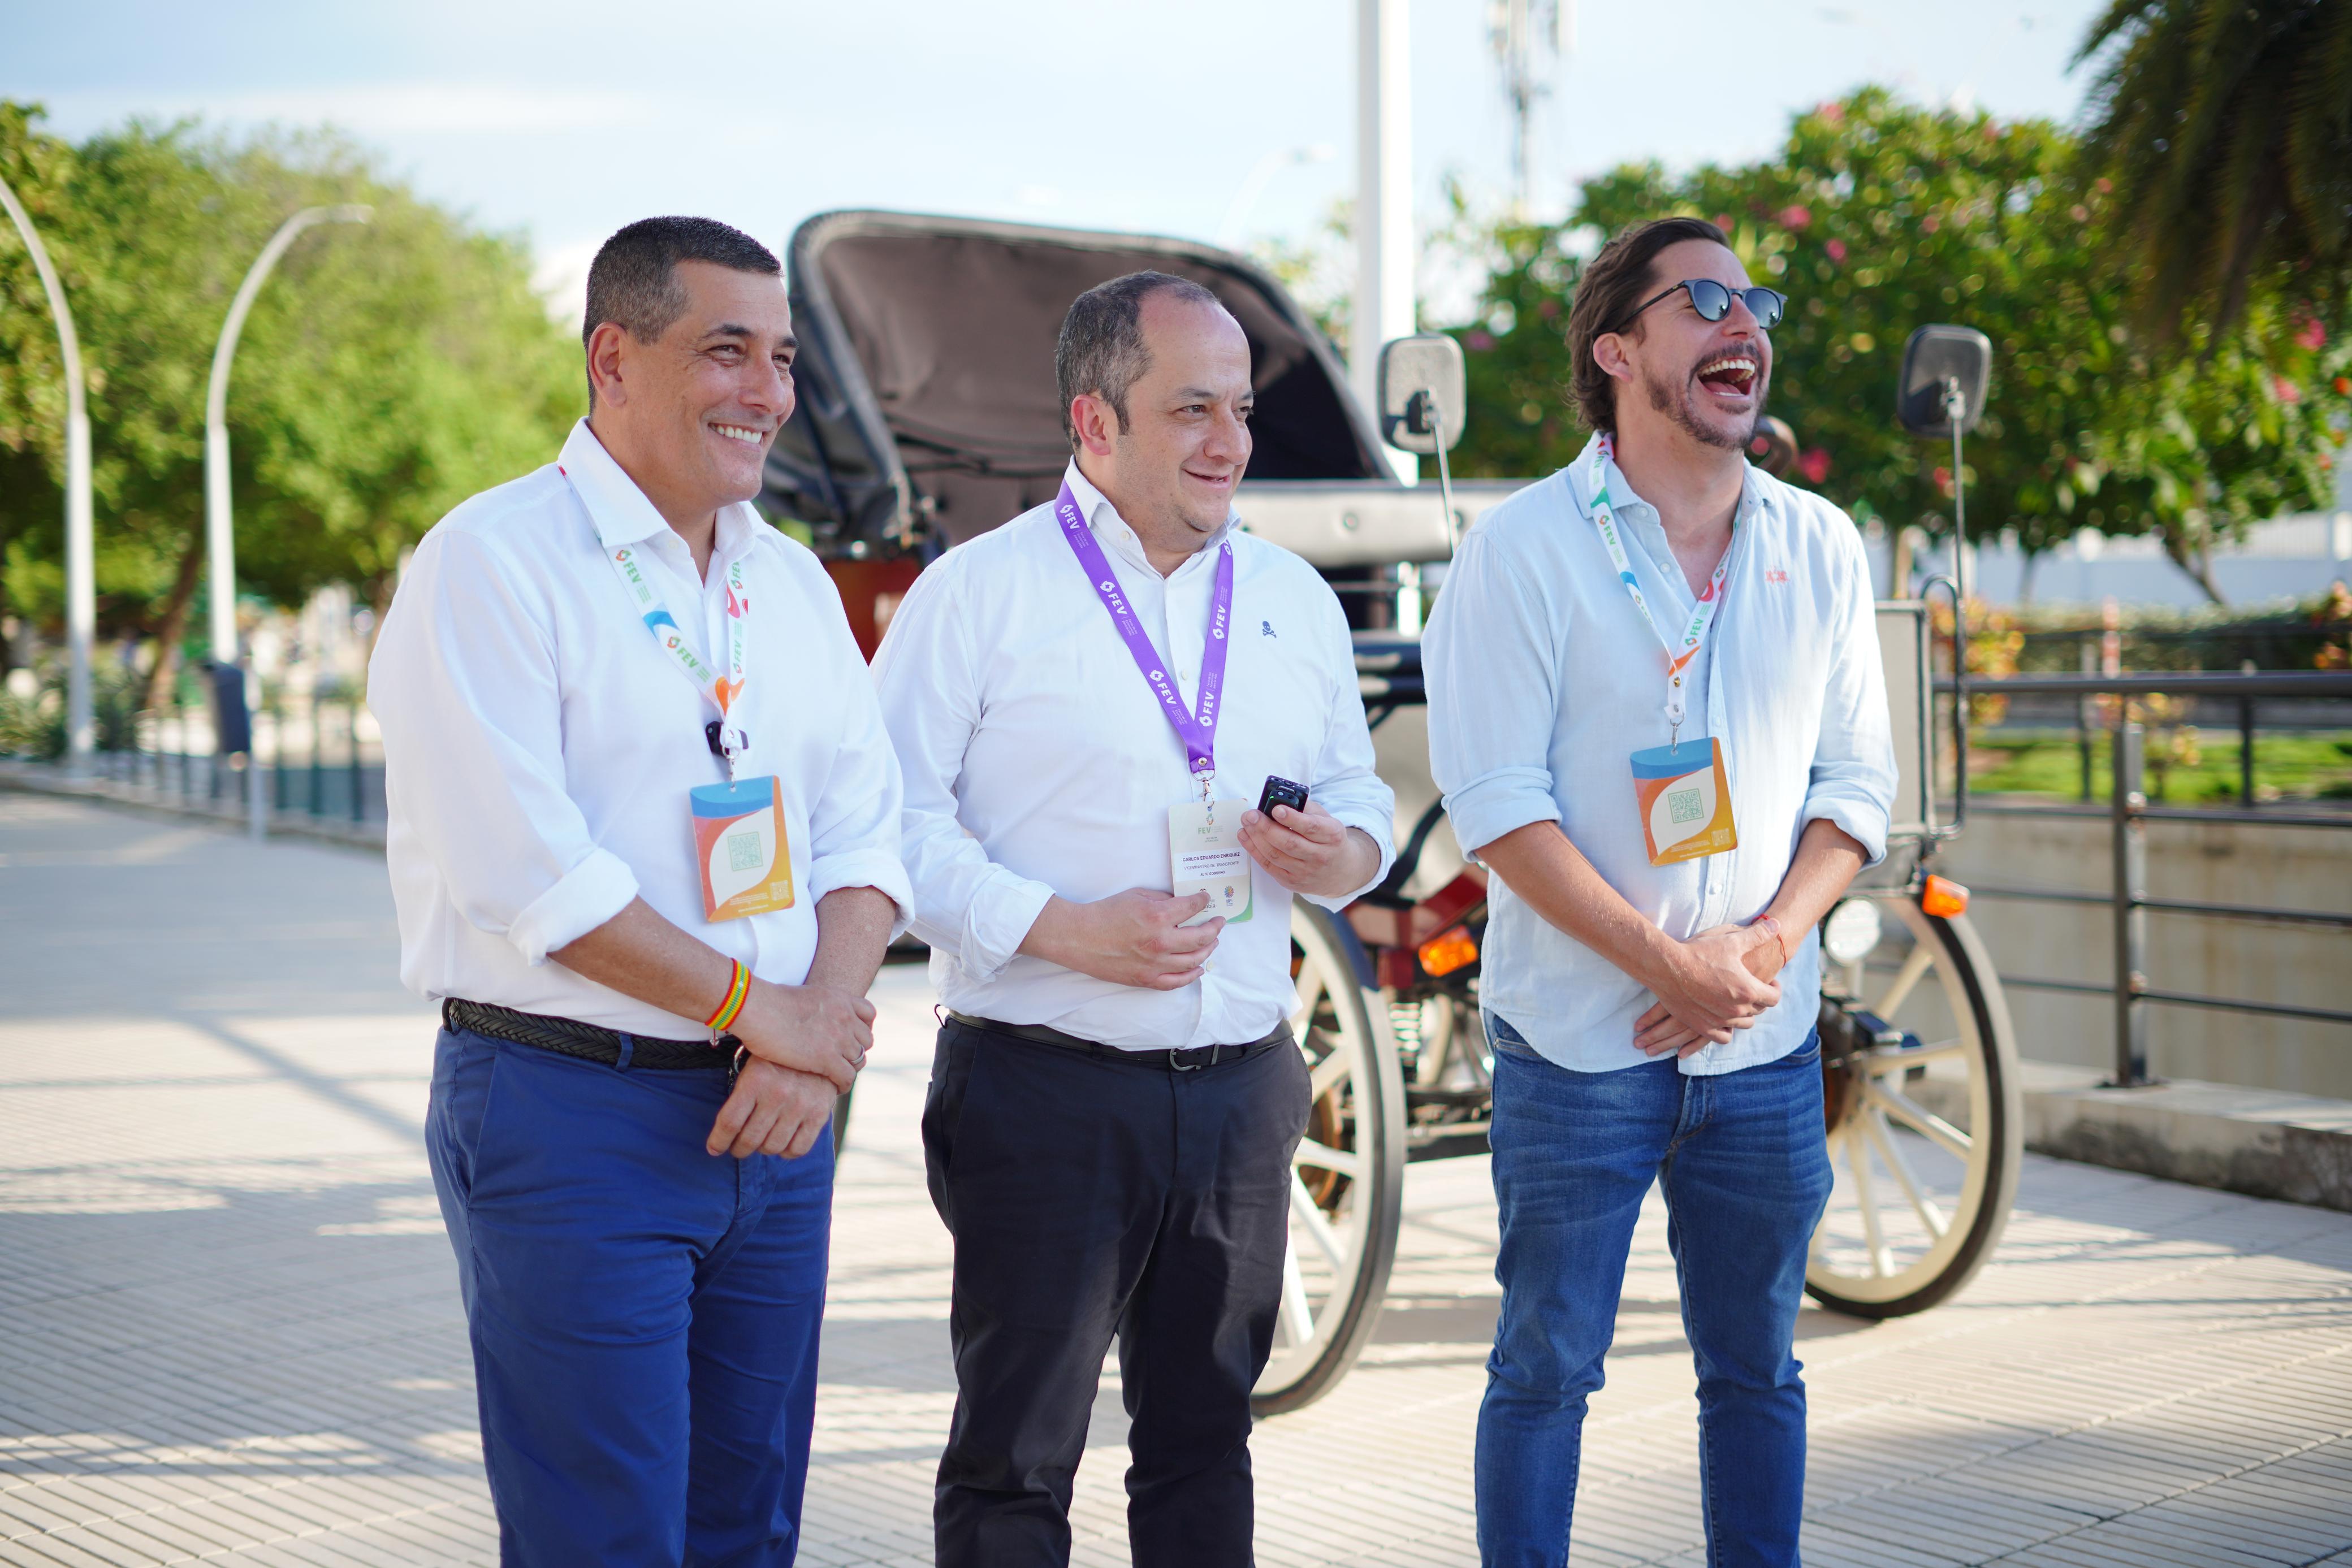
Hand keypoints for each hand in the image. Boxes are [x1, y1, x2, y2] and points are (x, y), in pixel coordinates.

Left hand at [707, 1058, 836, 1158]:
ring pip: (772, 1147)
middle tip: (738, 1148)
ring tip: (761, 1142)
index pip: (730, 1122)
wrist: (820, 1045)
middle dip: (739, 1149)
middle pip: (749, 1139)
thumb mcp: (754, 1066)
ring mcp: (800, 1105)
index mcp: (756, 1079)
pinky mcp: (819, 1114)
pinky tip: (782, 1143)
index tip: (714, 1149)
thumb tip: (725, 1131)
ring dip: (762, 1150)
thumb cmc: (779, 1061)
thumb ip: (741, 1095)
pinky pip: (798, 1149)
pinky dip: (786, 1152)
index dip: (718, 1141)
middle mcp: (778, 1094)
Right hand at [731, 979, 874, 1092]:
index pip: (868, 1014)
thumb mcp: (802, 997)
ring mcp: (839, 1037)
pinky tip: (833, 1089)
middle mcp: (845, 1016)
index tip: (851, 1039)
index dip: (862, 1028)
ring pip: (859, 1060)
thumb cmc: (766, 1003)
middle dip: (855, 1051)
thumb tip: (806, 1017)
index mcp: (839, 998)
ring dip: (849, 1069)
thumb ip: (815, 1007)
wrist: (757, 1008)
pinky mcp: (828, 1058)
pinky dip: (843, 1085)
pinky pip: (848, 1077)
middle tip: (842, 1061)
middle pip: (866, 1040)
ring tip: (837, 1078)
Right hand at [1021, 889, 1221, 989]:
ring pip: (1194, 961)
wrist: (1080, 937)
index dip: (1203, 902)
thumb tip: (1182, 904)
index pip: (1193, 908)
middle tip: (1219, 923)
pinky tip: (1198, 968)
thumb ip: (1162, 899)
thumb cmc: (1105, 913)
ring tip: (1212, 943)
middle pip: (1201, 938)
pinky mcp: (1147, 979)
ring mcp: (1155, 964)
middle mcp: (1160, 942)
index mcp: (1157, 916)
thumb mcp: (1136, 895)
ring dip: (1208, 950)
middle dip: (1214, 928)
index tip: (1205, 900)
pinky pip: (1177, 981)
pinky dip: (1192, 975)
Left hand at [1237, 800, 1372, 897]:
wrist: (1339, 871)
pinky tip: (1246, 837)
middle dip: (1266, 828)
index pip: (1311, 827)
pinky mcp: (1292, 882)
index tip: (1276, 809)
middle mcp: (1320, 856)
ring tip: (1246, 823)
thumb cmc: (1328, 839)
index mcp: (1332, 836)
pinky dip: (1254, 851)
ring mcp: (1306, 872)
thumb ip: (1306, 809)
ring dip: (1256, 838)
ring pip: (1276, 855)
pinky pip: (1269, 866)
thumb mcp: (1326, 819)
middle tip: (1251, 815)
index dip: (1292, 819)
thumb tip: (1280, 799)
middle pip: (1289, 843)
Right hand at [1633, 923, 1781, 1056]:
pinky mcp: (1702, 1026)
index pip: (1774, 998)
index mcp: (1748, 990)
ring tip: (1736, 1001)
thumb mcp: (1731, 940)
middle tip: (1750, 987)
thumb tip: (1776, 923)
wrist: (1667, 966)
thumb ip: (1757, 935)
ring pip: (1743, 1024)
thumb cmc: (1699, 953)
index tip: (1769, 981)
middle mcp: (1736, 1009)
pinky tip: (1723, 1018)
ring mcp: (1720, 1020)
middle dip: (1758, 999)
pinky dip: (1727, 1029)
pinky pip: (1723, 1036)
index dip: (1774, 988)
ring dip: (1744, 1013)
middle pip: (1758, 1010)